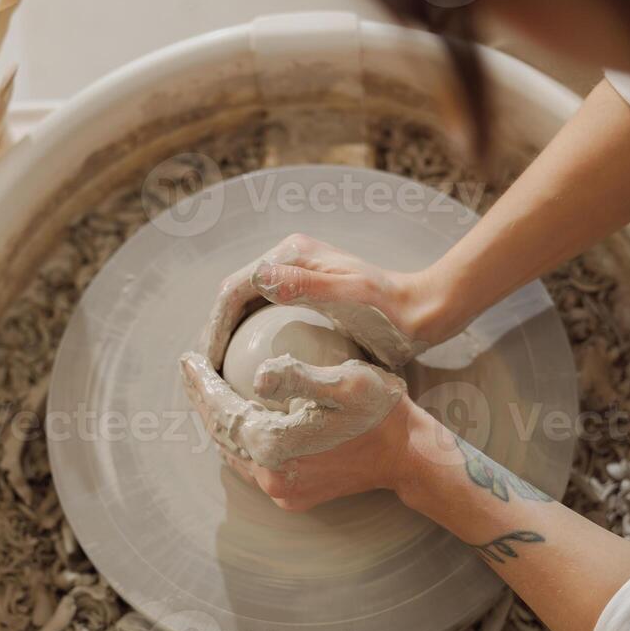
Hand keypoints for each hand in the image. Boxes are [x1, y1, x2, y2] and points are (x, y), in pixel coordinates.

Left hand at [192, 360, 429, 512]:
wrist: (407, 457)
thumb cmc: (379, 413)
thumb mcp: (345, 383)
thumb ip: (298, 377)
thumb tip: (258, 376)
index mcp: (273, 446)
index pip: (222, 410)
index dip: (201, 383)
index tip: (187, 360)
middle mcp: (269, 476)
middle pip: (222, 433)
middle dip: (204, 401)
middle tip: (192, 372)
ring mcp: (280, 491)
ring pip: (236, 450)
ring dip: (221, 422)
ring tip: (209, 392)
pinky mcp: (292, 496)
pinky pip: (255, 464)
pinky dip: (243, 440)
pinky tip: (241, 419)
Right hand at [200, 233, 442, 369]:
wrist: (421, 312)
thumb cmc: (390, 310)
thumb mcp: (351, 297)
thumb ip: (306, 285)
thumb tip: (259, 278)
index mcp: (291, 253)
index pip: (235, 288)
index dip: (215, 326)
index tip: (209, 363)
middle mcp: (288, 260)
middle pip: (235, 296)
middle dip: (215, 332)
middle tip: (207, 375)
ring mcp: (295, 277)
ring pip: (246, 308)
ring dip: (228, 338)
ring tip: (221, 377)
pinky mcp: (304, 296)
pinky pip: (265, 319)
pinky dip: (250, 342)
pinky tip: (250, 374)